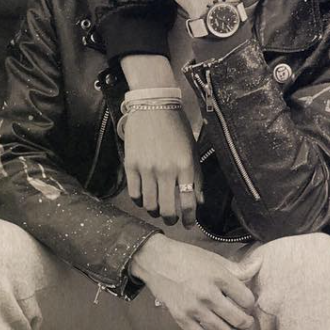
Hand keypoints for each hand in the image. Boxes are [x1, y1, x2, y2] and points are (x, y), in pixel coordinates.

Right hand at [123, 108, 202, 226]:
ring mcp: (147, 168)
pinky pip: (134, 193)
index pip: (188, 202)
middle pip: (167, 208)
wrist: (153, 106)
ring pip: (149, 204)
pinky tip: (144, 198)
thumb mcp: (192, 150)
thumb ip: (196, 176)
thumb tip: (198, 201)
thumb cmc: (177, 128)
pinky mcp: (131, 165)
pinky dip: (140, 201)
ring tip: (158, 209)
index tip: (189, 223)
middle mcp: (166, 169)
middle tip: (172, 220)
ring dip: (155, 211)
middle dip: (171, 219)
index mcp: (185, 165)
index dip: (189, 218)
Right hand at [131, 235, 260, 329]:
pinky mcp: (181, 318)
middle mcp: (208, 294)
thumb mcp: (215, 259)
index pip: (246, 299)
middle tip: (248, 321)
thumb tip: (259, 265)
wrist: (157, 261)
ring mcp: (194, 308)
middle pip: (237, 318)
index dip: (251, 303)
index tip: (248, 303)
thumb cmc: (187, 257)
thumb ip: (238, 268)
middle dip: (247, 322)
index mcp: (219, 277)